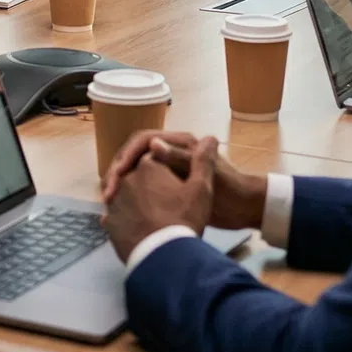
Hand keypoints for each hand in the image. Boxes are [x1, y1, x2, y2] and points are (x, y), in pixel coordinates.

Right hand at [101, 130, 267, 229]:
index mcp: (179, 143)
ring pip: (134, 172)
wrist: (243, 210)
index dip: (127, 156)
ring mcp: (168, 169)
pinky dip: (127, 197)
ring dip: (120, 185)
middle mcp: (170, 152)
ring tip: (109, 202)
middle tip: (108, 193)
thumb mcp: (203, 175)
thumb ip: (179, 157)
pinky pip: (140, 187)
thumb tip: (152, 144)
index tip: (118, 175)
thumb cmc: (228, 190)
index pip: (143, 141)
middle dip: (118, 172)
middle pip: (134, 156)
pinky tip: (117, 211)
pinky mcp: (167, 186)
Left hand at [103, 135, 219, 262]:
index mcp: (148, 165)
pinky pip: (116, 214)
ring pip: (123, 193)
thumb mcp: (201, 189)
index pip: (154, 157)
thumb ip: (204, 161)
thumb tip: (210, 137)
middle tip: (163, 201)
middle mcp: (127, 178)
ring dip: (134, 199)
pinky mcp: (110, 223)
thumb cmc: (185, 219)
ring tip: (150, 214)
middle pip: (137, 174)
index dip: (165, 168)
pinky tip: (138, 227)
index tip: (174, 182)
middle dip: (147, 183)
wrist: (165, 258)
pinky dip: (125, 217)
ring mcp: (115, 201)